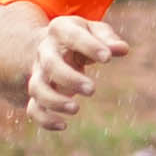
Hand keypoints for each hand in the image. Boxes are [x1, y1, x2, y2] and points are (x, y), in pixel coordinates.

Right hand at [26, 16, 129, 130]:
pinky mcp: (38, 94)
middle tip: (92, 90)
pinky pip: (34, 109)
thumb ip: (108, 39)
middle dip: (70, 79)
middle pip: (50, 65)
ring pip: (37, 88)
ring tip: (76, 109)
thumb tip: (122, 49)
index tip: (107, 58)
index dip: (89, 46)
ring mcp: (38, 73)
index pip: (71, 36)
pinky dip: (45, 119)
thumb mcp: (95, 31)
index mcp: (60, 30)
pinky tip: (63, 125)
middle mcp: (45, 52)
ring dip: (54, 101)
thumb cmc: (81, 38)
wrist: (51, 46)